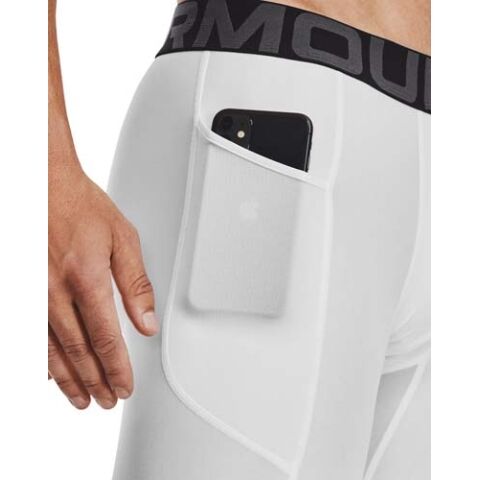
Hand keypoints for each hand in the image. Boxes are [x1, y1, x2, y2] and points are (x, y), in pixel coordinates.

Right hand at [48, 164, 157, 408]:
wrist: (40, 184)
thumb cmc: (81, 205)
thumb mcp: (122, 238)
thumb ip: (136, 284)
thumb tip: (146, 321)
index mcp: (87, 279)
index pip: (106, 338)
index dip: (117, 368)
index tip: (125, 386)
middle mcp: (56, 292)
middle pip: (79, 352)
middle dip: (96, 381)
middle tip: (108, 400)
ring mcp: (33, 294)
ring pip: (52, 351)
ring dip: (69, 380)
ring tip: (82, 400)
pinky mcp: (21, 292)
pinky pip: (30, 336)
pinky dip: (42, 361)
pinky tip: (50, 375)